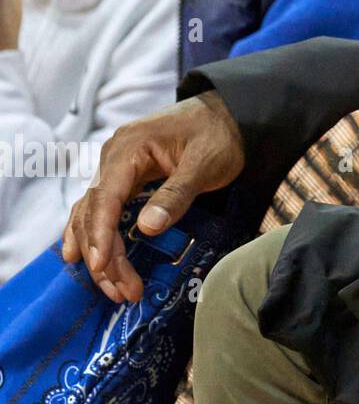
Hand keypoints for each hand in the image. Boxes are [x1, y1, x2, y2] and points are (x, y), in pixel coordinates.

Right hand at [62, 92, 244, 303]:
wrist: (230, 113)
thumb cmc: (220, 134)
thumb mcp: (206, 162)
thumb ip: (177, 193)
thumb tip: (146, 228)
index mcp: (128, 148)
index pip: (104, 197)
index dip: (100, 235)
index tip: (102, 267)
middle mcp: (113, 157)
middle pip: (94, 212)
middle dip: (104, 255)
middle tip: (124, 291)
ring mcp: (116, 167)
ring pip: (93, 214)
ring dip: (99, 252)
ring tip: (116, 288)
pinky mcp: (126, 177)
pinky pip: (101, 208)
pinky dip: (93, 234)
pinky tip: (83, 258)